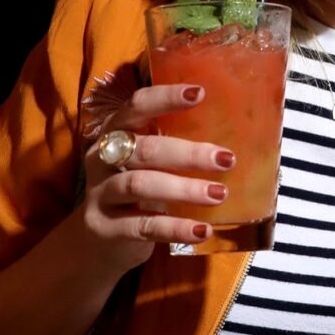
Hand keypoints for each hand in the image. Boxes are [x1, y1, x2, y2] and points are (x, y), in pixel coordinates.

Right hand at [78, 83, 233, 269]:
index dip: (165, 98)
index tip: (200, 93)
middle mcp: (102, 159)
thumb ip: (175, 147)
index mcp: (115, 133)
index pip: (136, 107)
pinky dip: (175, 228)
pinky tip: (202, 231)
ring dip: (183, 189)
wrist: (99, 241)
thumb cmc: (137, 192)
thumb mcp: (150, 164)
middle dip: (187, 153)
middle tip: (226, 159)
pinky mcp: (103, 228)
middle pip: (144, 149)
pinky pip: (142, 225)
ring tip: (219, 194)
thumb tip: (235, 140)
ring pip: (140, 185)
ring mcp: (99, 194)